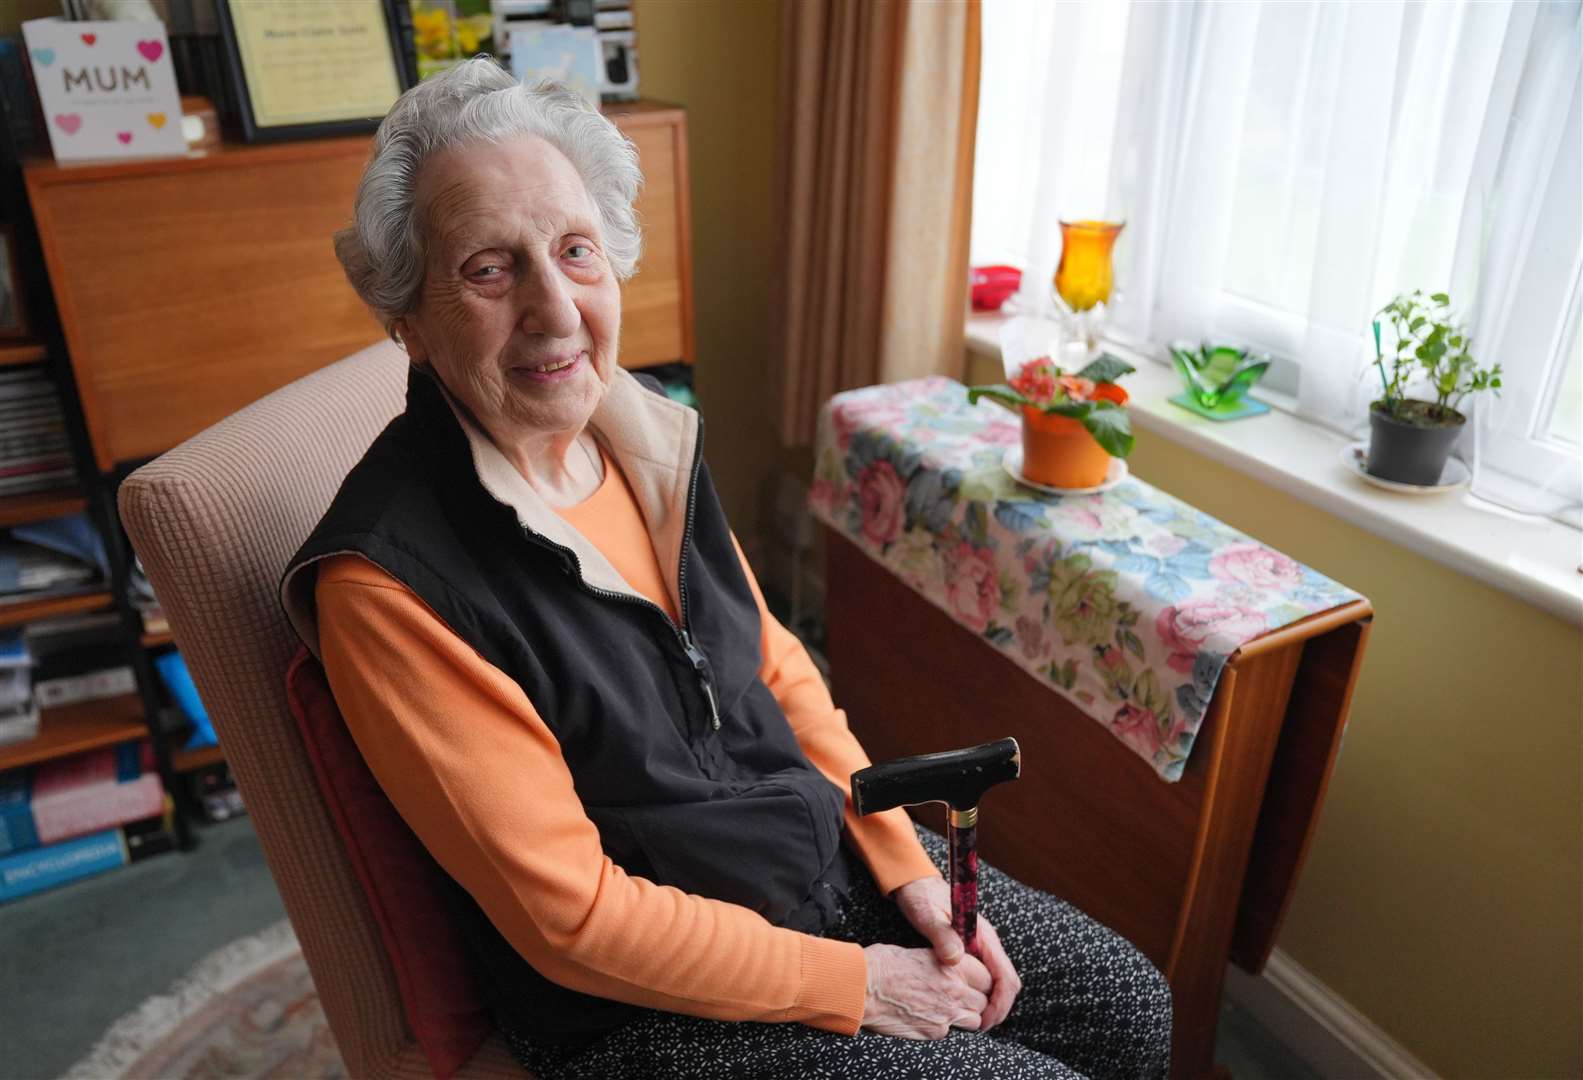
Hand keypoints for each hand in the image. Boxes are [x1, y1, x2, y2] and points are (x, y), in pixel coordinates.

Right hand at [861, 943, 991, 1039]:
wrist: (862, 987)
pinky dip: (943, 1027)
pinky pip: (950, 1032)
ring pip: (974, 1021)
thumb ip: (941, 962)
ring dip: (966, 1016)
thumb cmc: (883, 963)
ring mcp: (946, 1014)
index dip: (981, 981)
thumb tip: (948, 965)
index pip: (987, 978)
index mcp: (953, 966)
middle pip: (983, 1001)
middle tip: (962, 997)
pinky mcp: (933, 1032)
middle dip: (976, 1000)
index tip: (975, 982)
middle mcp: (955, 991)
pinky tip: (929, 1018)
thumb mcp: (918, 952)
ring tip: (949, 1010)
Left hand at [892, 875, 1022, 1030]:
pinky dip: (982, 994)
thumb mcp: (926, 913)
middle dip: (998, 1008)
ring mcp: (980, 946)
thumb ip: (939, 934)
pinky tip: (966, 1004)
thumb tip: (954, 959)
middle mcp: (986, 942)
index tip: (986, 1021)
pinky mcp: (971, 949)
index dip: (1000, 1003)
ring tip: (974, 1022)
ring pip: (998, 981)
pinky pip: (985, 976)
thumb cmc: (920, 896)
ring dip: (991, 1003)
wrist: (915, 882)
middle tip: (980, 1028)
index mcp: (982, 935)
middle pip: (1007, 982)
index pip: (1005, 975)